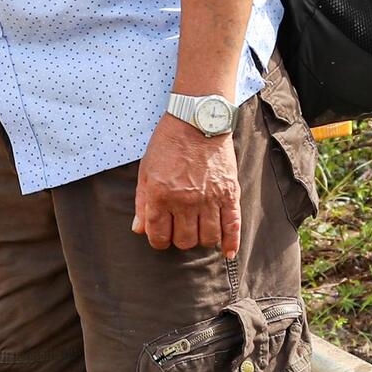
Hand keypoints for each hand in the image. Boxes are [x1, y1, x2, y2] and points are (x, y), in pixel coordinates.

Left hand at [132, 115, 239, 254]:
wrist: (198, 120)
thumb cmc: (168, 143)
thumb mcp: (146, 169)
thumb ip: (142, 201)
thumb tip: (138, 229)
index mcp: (160, 195)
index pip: (159, 235)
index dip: (158, 240)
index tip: (161, 236)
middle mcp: (185, 201)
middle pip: (184, 241)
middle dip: (179, 239)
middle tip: (180, 229)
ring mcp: (209, 199)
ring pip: (207, 238)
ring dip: (201, 240)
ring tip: (198, 230)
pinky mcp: (229, 195)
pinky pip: (232, 227)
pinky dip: (231, 243)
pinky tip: (227, 252)